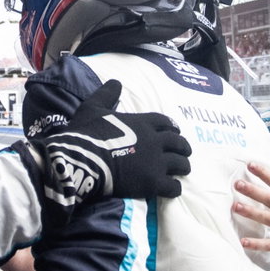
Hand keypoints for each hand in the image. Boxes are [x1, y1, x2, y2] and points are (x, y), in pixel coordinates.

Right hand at [25, 80, 191, 207]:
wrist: (84, 160)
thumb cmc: (86, 134)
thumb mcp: (93, 107)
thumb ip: (106, 94)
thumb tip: (116, 81)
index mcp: (142, 123)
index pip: (164, 122)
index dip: (171, 126)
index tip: (175, 131)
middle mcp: (155, 141)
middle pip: (178, 143)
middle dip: (183, 147)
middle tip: (184, 152)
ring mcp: (156, 163)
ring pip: (180, 164)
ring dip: (183, 166)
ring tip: (183, 170)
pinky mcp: (153, 183)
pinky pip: (173, 187)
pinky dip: (175, 188)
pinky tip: (173, 189)